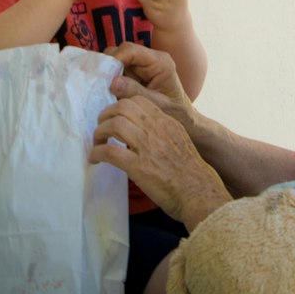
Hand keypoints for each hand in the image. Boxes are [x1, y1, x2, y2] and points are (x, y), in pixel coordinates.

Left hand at [90, 94, 227, 229]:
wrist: (199, 193)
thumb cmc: (191, 173)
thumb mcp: (180, 141)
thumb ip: (163, 133)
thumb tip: (144, 134)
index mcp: (167, 122)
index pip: (139, 100)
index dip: (120, 105)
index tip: (113, 117)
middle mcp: (157, 129)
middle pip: (123, 107)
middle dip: (106, 115)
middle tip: (101, 128)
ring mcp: (148, 147)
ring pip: (114, 125)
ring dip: (99, 133)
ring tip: (98, 144)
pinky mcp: (140, 167)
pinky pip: (110, 152)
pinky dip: (97, 153)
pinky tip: (95, 160)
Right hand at [102, 42, 196, 128]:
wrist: (184, 119)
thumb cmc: (175, 113)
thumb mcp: (157, 105)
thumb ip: (136, 93)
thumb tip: (113, 82)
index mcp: (160, 62)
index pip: (131, 50)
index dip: (114, 59)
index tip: (102, 75)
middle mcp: (150, 59)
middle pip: (121, 52)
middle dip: (109, 66)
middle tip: (100, 84)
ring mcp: (142, 66)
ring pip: (116, 61)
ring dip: (109, 74)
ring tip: (103, 90)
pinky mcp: (136, 74)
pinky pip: (118, 71)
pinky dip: (111, 80)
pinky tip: (108, 92)